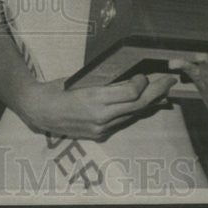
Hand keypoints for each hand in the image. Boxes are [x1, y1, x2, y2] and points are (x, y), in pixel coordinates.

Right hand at [20, 73, 175, 140]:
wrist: (38, 111)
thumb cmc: (56, 89)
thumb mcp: (79, 79)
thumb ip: (103, 81)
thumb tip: (127, 77)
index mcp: (93, 99)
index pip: (129, 93)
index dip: (142, 83)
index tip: (146, 73)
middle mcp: (99, 116)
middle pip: (137, 105)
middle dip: (156, 92)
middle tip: (169, 80)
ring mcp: (100, 128)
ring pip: (132, 114)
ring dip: (150, 103)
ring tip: (164, 92)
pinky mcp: (98, 134)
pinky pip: (122, 121)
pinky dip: (135, 112)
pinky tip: (146, 105)